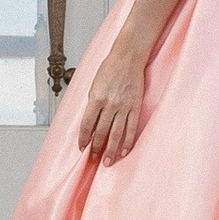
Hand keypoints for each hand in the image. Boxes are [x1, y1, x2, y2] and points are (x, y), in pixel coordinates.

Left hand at [75, 37, 149, 163]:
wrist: (128, 57)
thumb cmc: (109, 68)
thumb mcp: (94, 85)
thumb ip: (92, 104)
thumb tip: (90, 124)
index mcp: (96, 98)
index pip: (87, 124)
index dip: (84, 138)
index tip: (82, 148)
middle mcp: (109, 104)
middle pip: (101, 132)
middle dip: (97, 148)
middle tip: (94, 159)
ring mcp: (123, 107)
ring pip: (116, 134)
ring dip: (111, 150)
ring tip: (108, 162)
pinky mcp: (135, 107)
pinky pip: (131, 128)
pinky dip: (127, 142)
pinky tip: (123, 151)